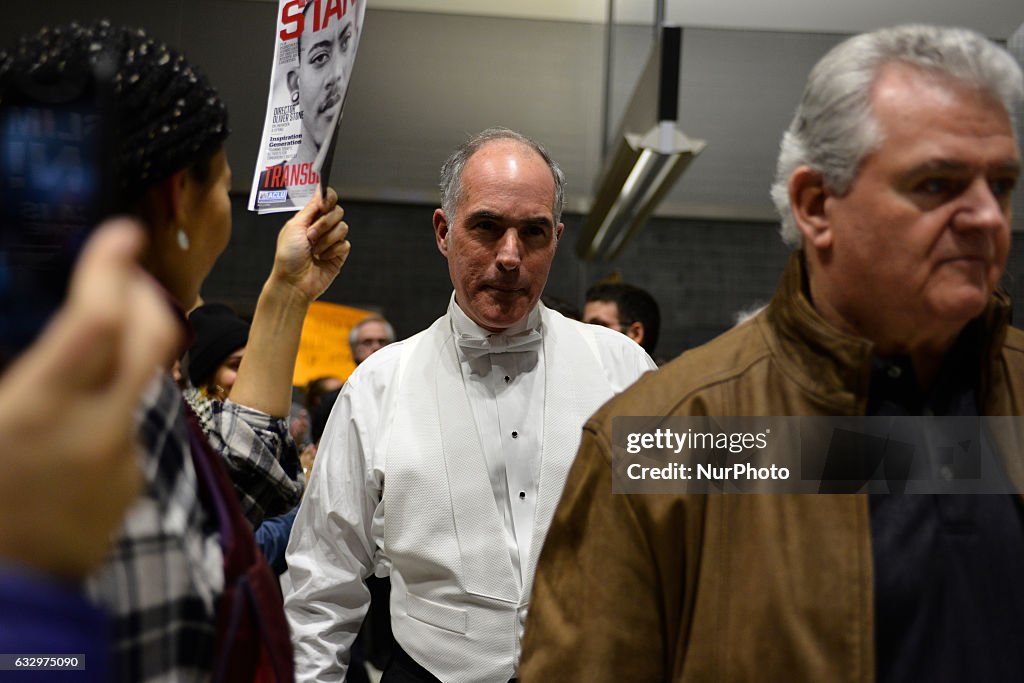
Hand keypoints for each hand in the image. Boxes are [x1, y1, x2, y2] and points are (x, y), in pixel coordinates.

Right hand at [0, 219, 181, 578]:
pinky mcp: (133, 478)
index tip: (120, 235)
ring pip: (142, 376)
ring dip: (126, 344)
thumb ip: (19, 374)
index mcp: (37, 410)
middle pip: (149, 337)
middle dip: (141, 294)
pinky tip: (81, 409)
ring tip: (92, 337)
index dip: (110, 271)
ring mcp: (121, 455)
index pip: (95, 323)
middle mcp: (92, 429)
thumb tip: (45, 331)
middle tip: (119, 275)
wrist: (10, 594)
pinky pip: (131, 418)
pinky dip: (114, 396)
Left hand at [270, 186, 350, 302]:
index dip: (328, 198)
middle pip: (337, 211)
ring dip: (326, 239)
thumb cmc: (288, 256)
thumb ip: (310, 208)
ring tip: (314, 250)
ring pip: (343, 227)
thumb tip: (320, 190)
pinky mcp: (339, 254)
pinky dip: (332, 251)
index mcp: (309, 218)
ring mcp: (331, 240)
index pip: (326, 199)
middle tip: (311, 235)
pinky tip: (322, 258)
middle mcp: (321, 227)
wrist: (294, 282)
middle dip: (325, 223)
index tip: (323, 205)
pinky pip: (345, 244)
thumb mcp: (295, 226)